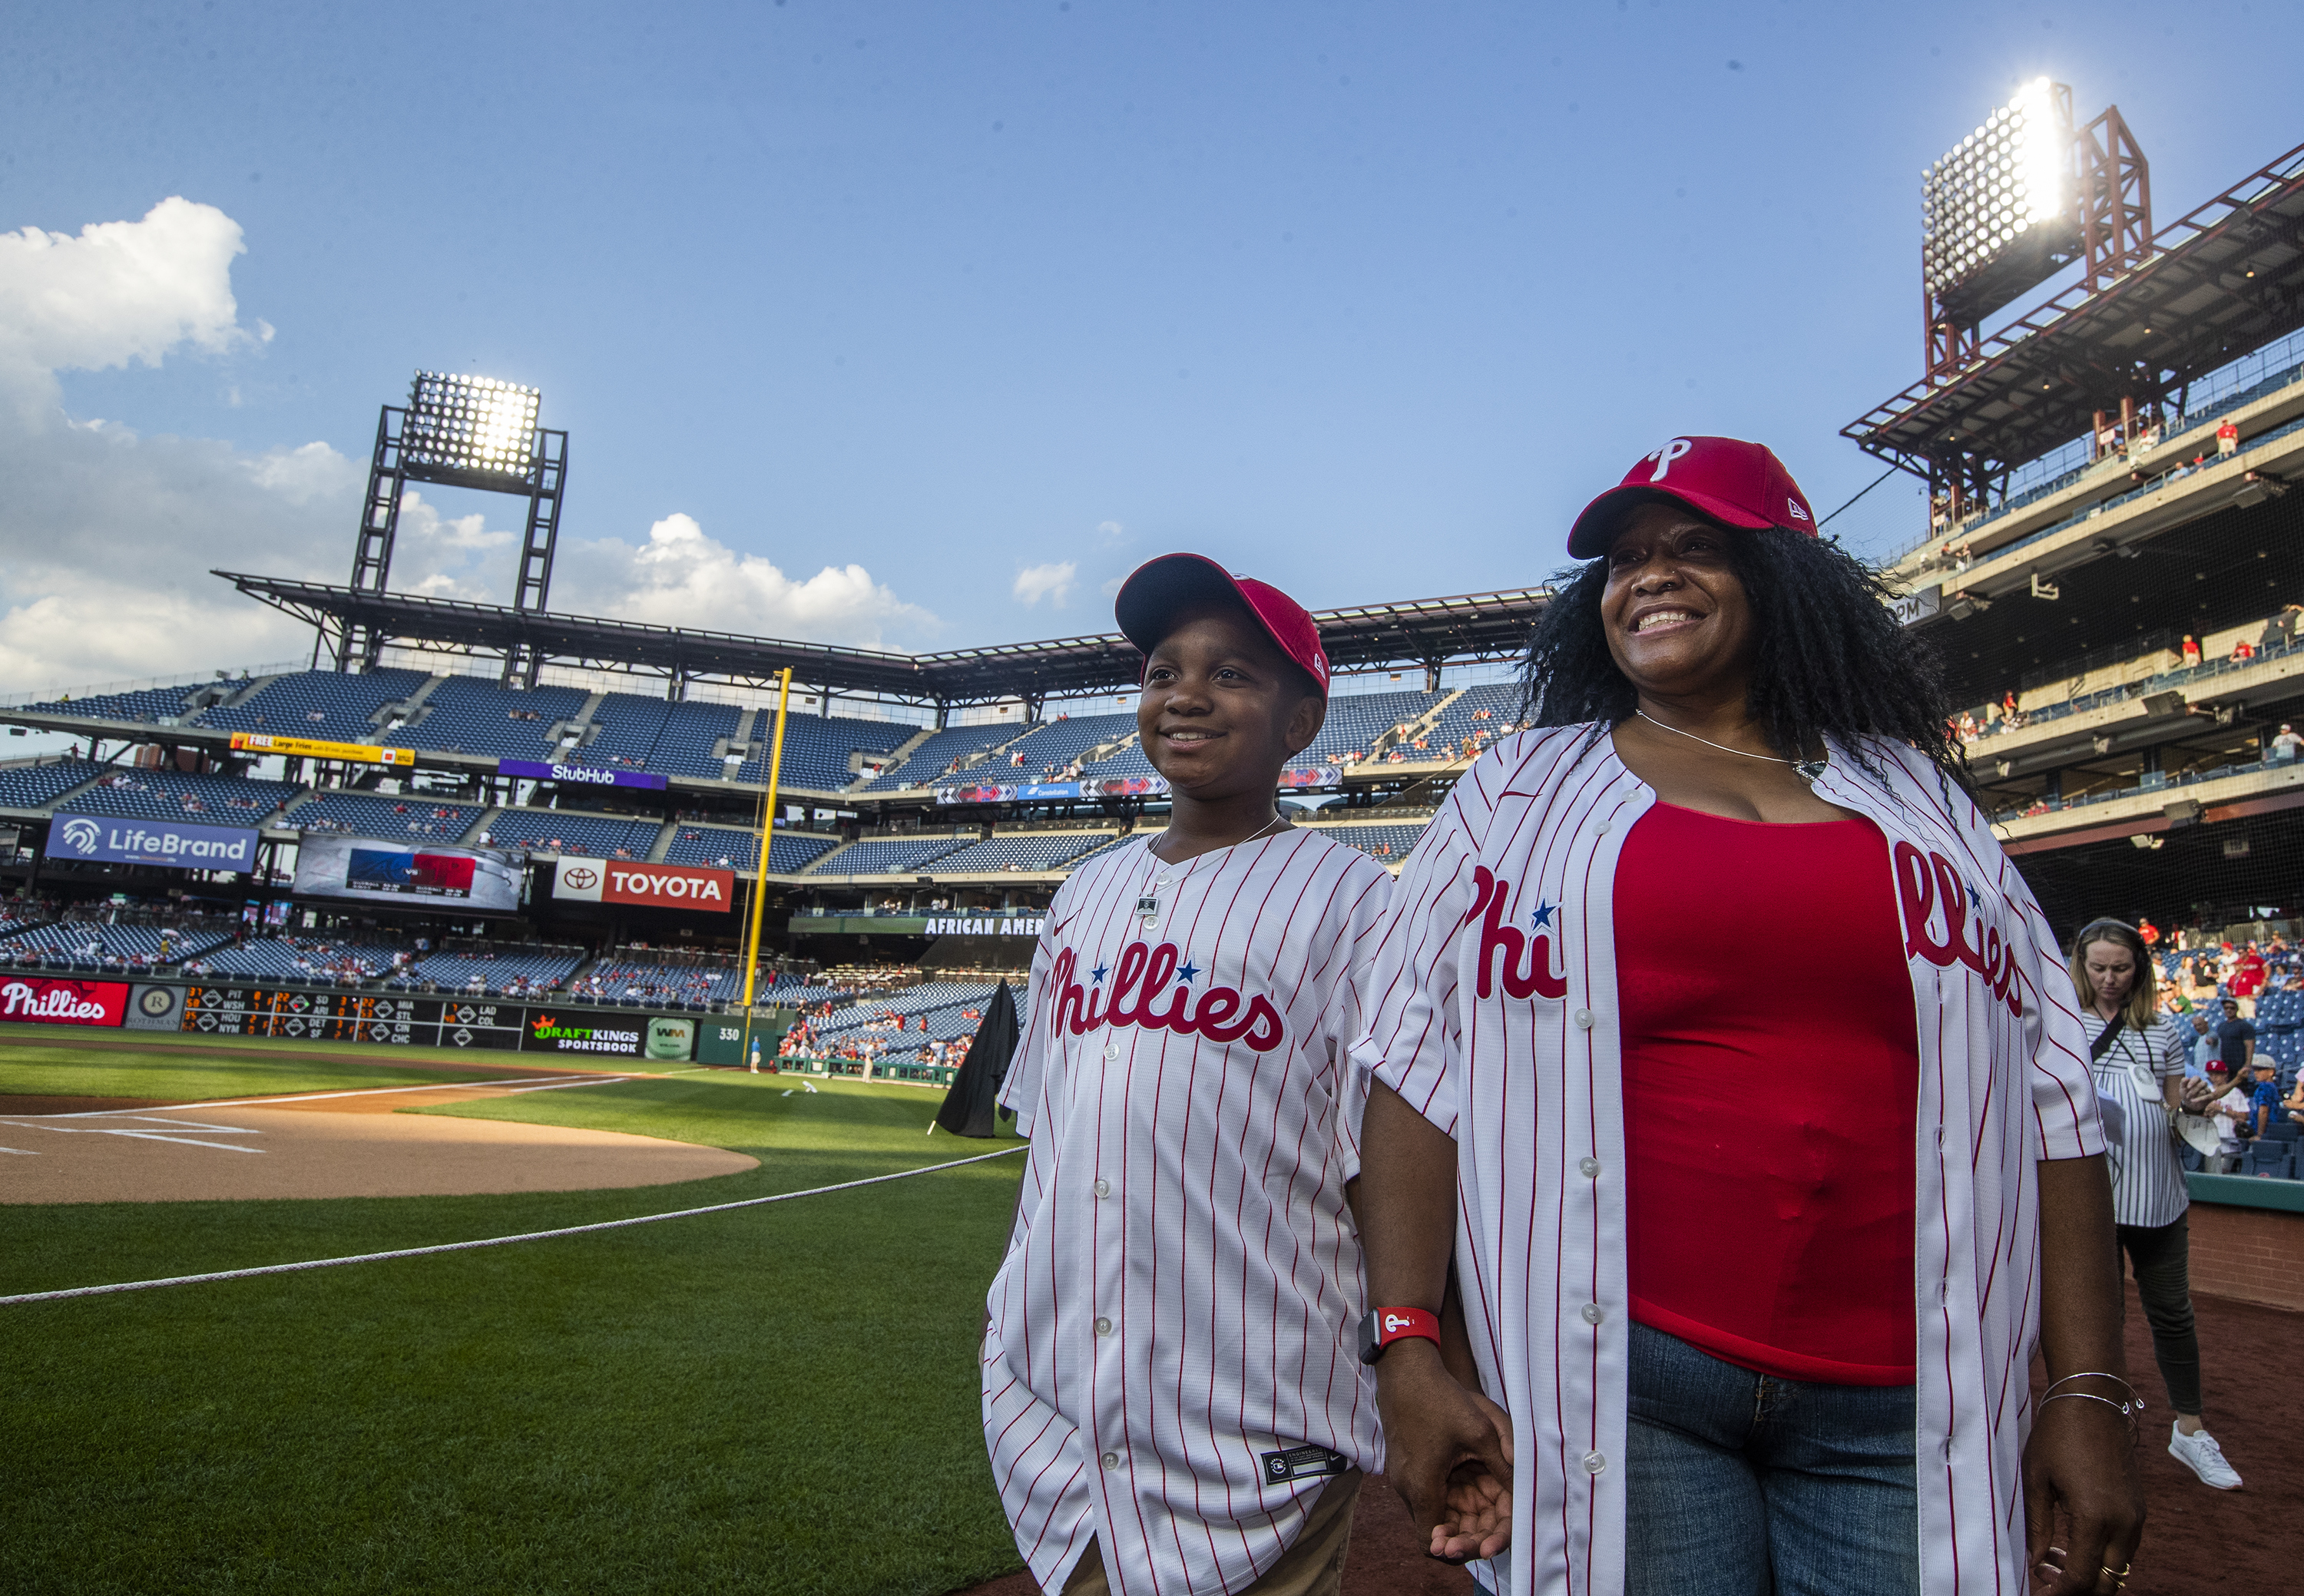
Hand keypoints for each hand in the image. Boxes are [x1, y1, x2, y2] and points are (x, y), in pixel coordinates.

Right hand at [1374, 1343, 1514, 1562]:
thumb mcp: (1482, 1431)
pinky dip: (1449, 1494)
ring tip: (1488, 1498)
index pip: (1431, 1544)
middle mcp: (1407, 1488)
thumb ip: (1503, 1465)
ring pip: (1432, 1511)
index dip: (1458, 1550)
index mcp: (1422, 1487)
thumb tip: (1522, 1490)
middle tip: (1492, 1525)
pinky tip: (1471, 1479)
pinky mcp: (1404, 1466)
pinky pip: (1428, 1492)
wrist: (1405, 1369)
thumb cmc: (1441, 1398)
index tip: (1482, 1542)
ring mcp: (1402, 1477)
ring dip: (1458, 1511)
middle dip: (1465, 1532)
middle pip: (1434, 1531)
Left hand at [2023, 1394, 2143, 1592]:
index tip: (2037, 1586)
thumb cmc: (2058, 1434)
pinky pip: (2125, 1548)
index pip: (2082, 1578)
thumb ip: (2036, 1526)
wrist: (2094, 1400)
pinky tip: (2072, 1542)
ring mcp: (2136, 1517)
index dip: (2059, 1591)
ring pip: (2120, 1568)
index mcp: (2095, 1518)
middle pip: (2109, 1583)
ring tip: (2052, 1556)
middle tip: (2045, 1576)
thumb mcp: (2036, 1480)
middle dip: (2078, 1589)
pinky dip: (2103, 1556)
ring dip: (2091, 1573)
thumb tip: (2034, 1562)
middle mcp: (2124, 1523)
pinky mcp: (2139, 1508)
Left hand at [2176, 1078, 2217, 1113]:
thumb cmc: (2186, 1093)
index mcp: (2196, 1080)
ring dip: (2196, 1095)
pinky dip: (2199, 1099)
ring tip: (2190, 1099)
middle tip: (2187, 1096)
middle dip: (2194, 1090)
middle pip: (2202, 1083)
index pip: (2197, 1077)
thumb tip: (2187, 1078)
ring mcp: (2207, 1089)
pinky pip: (2207, 1096)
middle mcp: (2203, 1083)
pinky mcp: (2210, 1096)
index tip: (2188, 1087)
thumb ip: (2183, 1082)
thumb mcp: (2182, 1088)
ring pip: (2204, 1091)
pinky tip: (2193, 1101)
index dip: (2193, 1082)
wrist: (2189, 1103)